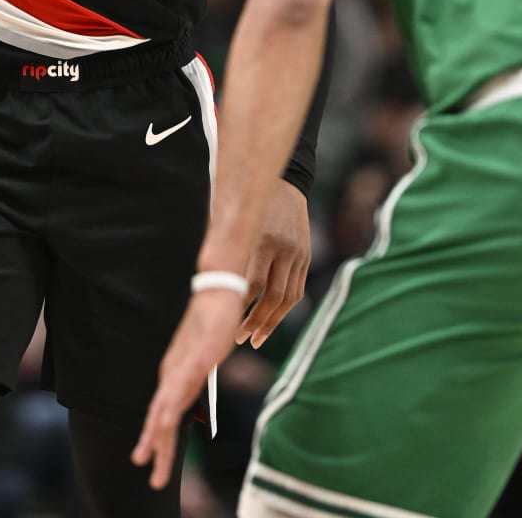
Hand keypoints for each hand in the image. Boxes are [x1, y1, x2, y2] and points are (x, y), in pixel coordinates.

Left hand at [132, 288, 242, 489]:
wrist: (217, 292)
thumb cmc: (211, 322)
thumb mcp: (203, 358)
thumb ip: (196, 379)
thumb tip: (197, 403)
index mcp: (173, 375)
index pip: (162, 414)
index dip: (155, 440)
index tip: (148, 463)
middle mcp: (172, 373)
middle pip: (161, 418)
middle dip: (157, 450)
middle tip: (154, 479)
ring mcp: (183, 365)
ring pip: (167, 408)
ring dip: (160, 437)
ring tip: (153, 461)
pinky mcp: (197, 357)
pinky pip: (182, 385)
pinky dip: (173, 406)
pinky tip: (168, 421)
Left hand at [238, 182, 309, 348]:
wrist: (285, 182)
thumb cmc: (248, 204)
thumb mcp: (235, 224)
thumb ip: (230, 254)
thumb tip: (215, 291)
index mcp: (263, 240)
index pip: (253, 285)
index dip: (241, 309)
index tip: (228, 325)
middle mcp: (284, 249)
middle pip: (273, 297)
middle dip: (257, 322)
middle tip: (242, 339)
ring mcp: (299, 253)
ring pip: (289, 298)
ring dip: (272, 321)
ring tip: (256, 337)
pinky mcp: (306, 256)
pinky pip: (298, 289)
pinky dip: (284, 307)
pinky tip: (271, 318)